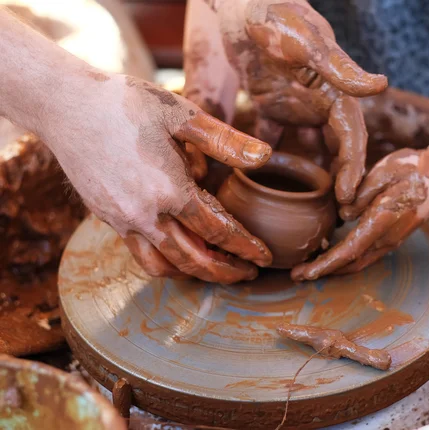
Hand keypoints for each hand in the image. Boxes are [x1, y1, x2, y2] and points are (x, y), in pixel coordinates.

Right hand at [43, 72, 272, 282]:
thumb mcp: (181, 115)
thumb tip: (264, 156)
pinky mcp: (106, 218)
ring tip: (215, 268)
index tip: (263, 257)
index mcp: (169, 189)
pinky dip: (164, 262)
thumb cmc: (125, 104)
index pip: (217, 231)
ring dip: (193, 273)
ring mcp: (121, 220)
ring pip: (162, 266)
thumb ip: (225, 140)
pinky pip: (139, 253)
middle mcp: (144, 214)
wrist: (64, 104)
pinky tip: (178, 249)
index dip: (245, 247)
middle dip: (225, 272)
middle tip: (248, 274)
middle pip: (193, 260)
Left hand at [219, 0, 387, 203]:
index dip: (354, 167)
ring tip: (310, 213)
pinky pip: (276, 141)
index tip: (348, 199)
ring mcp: (294, 106)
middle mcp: (318, 101)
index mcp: (333, 88)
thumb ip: (338, 66)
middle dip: (340, 182)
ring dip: (313, 179)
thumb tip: (381, 87)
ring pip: (310, 150)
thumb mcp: (305, 38)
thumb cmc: (270, 11)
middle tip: (337, 217)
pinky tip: (267, 187)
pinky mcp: (269, 106)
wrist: (233, 1)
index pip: (351, 135)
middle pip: (336, 149)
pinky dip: (274, 163)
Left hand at [292, 99, 428, 280]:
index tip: (305, 272)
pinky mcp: (390, 237)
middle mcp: (388, 237)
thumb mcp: (385, 171)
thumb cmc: (411, 168)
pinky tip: (328, 253)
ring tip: (307, 269)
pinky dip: (344, 259)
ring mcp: (391, 240)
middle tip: (297, 275)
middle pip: (351, 263)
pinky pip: (365, 254)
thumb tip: (343, 216)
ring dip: (333, 268)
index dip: (326, 264)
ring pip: (358, 262)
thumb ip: (362, 194)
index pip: (350, 250)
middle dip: (324, 272)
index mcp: (384, 220)